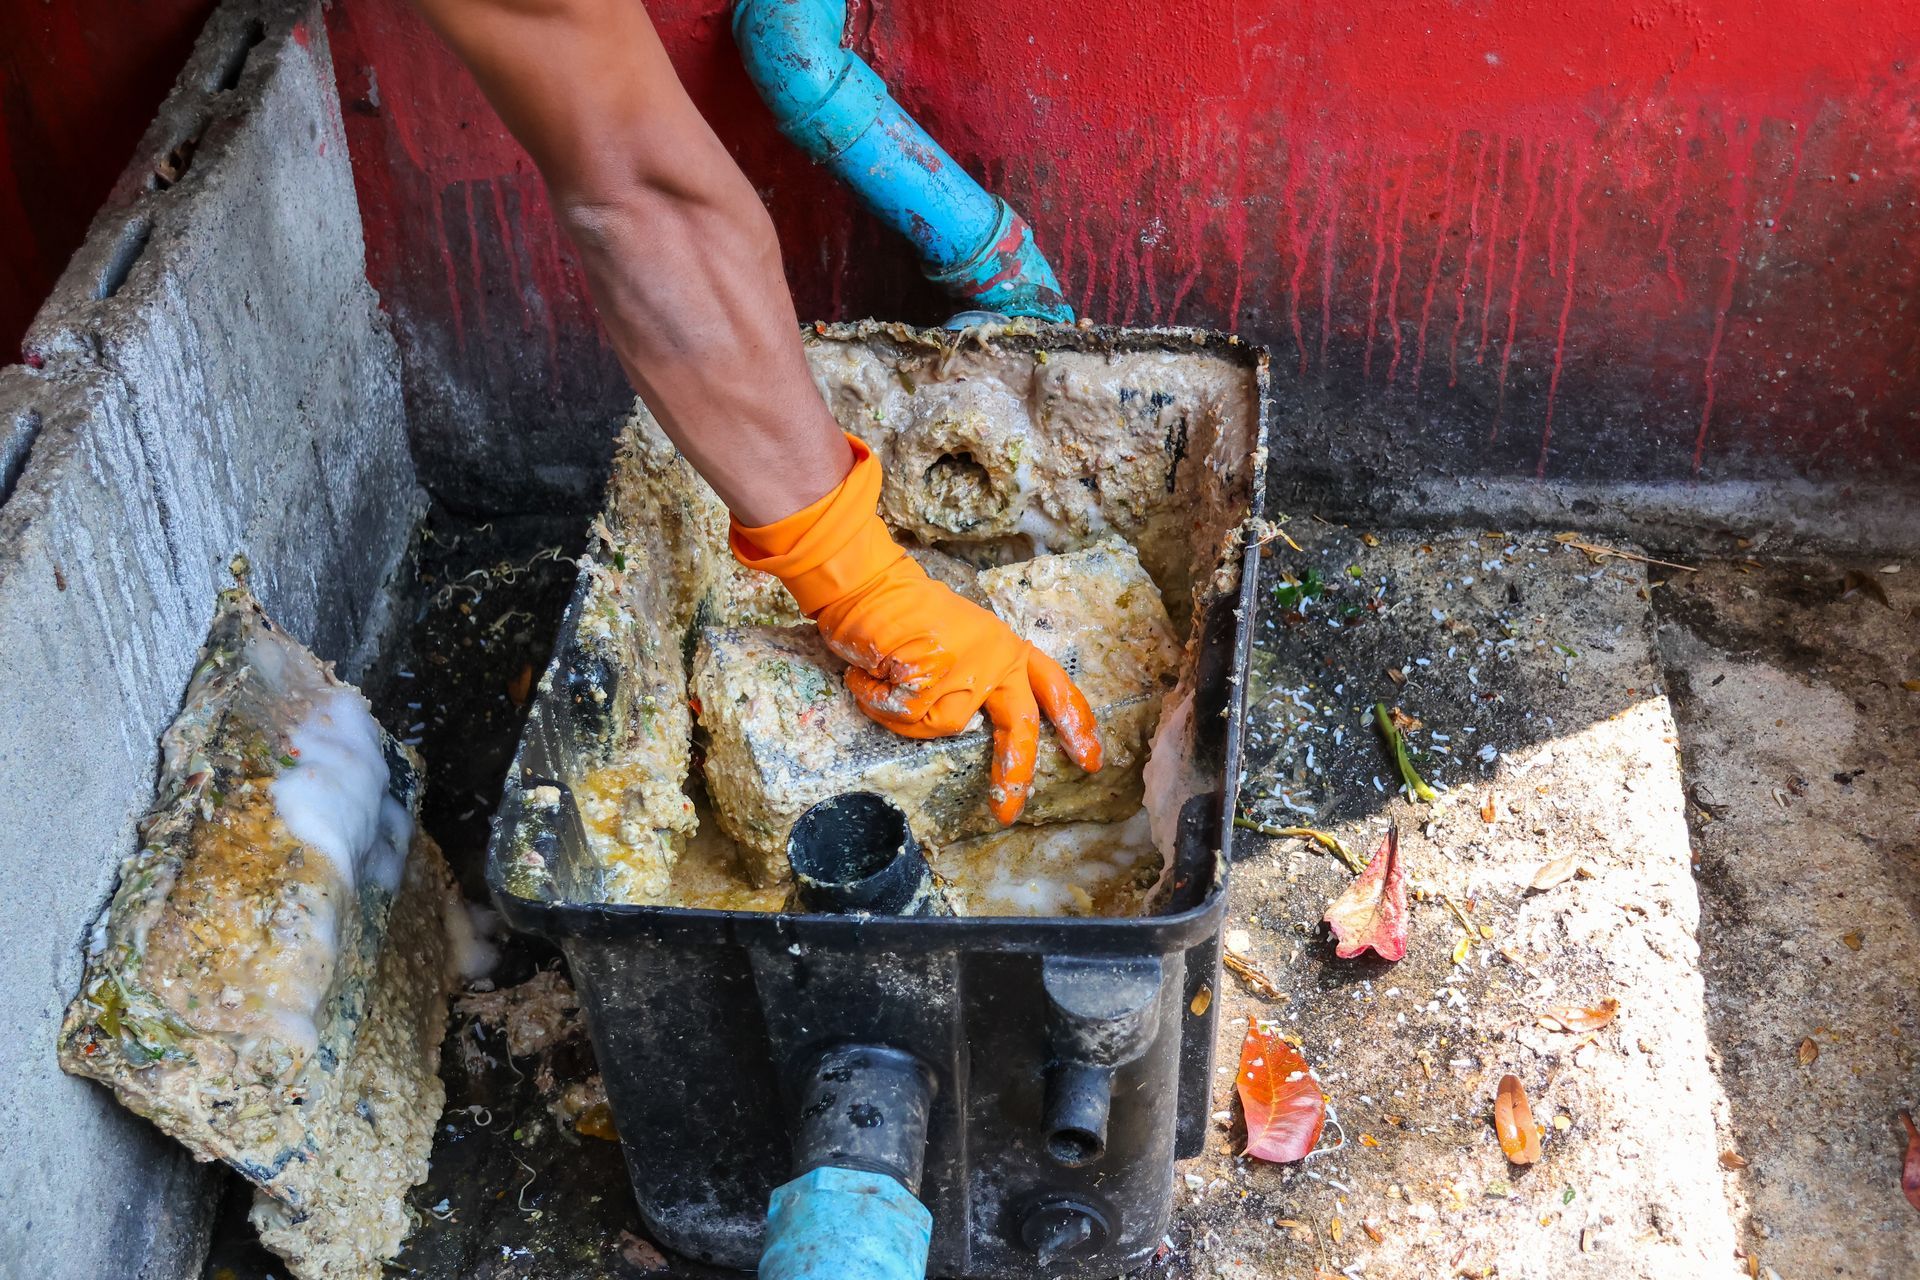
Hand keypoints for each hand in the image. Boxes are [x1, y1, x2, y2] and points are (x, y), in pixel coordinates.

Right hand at [730, 436, 1102, 822]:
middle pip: (1020, 726)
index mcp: (1008, 649)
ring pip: (938, 726)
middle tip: (1006, 810)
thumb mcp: (963, 642)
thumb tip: (965, 721)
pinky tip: (873, 671)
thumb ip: (979, 678)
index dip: (1075, 724)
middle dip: (1014, 772)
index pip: (1053, 687)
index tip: (1091, 758)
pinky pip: (902, 716)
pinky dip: (878, 700)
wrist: (872, 585)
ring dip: (903, 711)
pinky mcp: (930, 680)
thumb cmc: (908, 614)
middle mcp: (997, 660)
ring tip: (887, 673)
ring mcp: (965, 671)